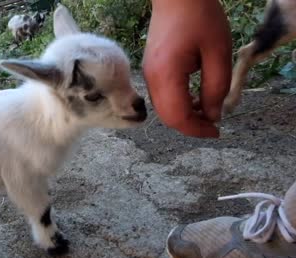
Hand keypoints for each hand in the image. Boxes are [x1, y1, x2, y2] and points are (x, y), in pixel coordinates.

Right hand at [142, 0, 231, 137]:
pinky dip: (177, 104)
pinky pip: (162, 97)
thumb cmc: (200, 18)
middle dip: (190, 126)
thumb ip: (216, 88)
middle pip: (167, 117)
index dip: (196, 129)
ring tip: (206, 109)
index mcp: (166, 74)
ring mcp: (148, 74)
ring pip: (163, 109)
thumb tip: (212, 115)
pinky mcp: (151, 69)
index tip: (217, 131)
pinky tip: (194, 97)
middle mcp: (152, 78)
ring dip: (184, 115)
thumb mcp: (218, 52)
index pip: (177, 116)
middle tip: (214, 124)